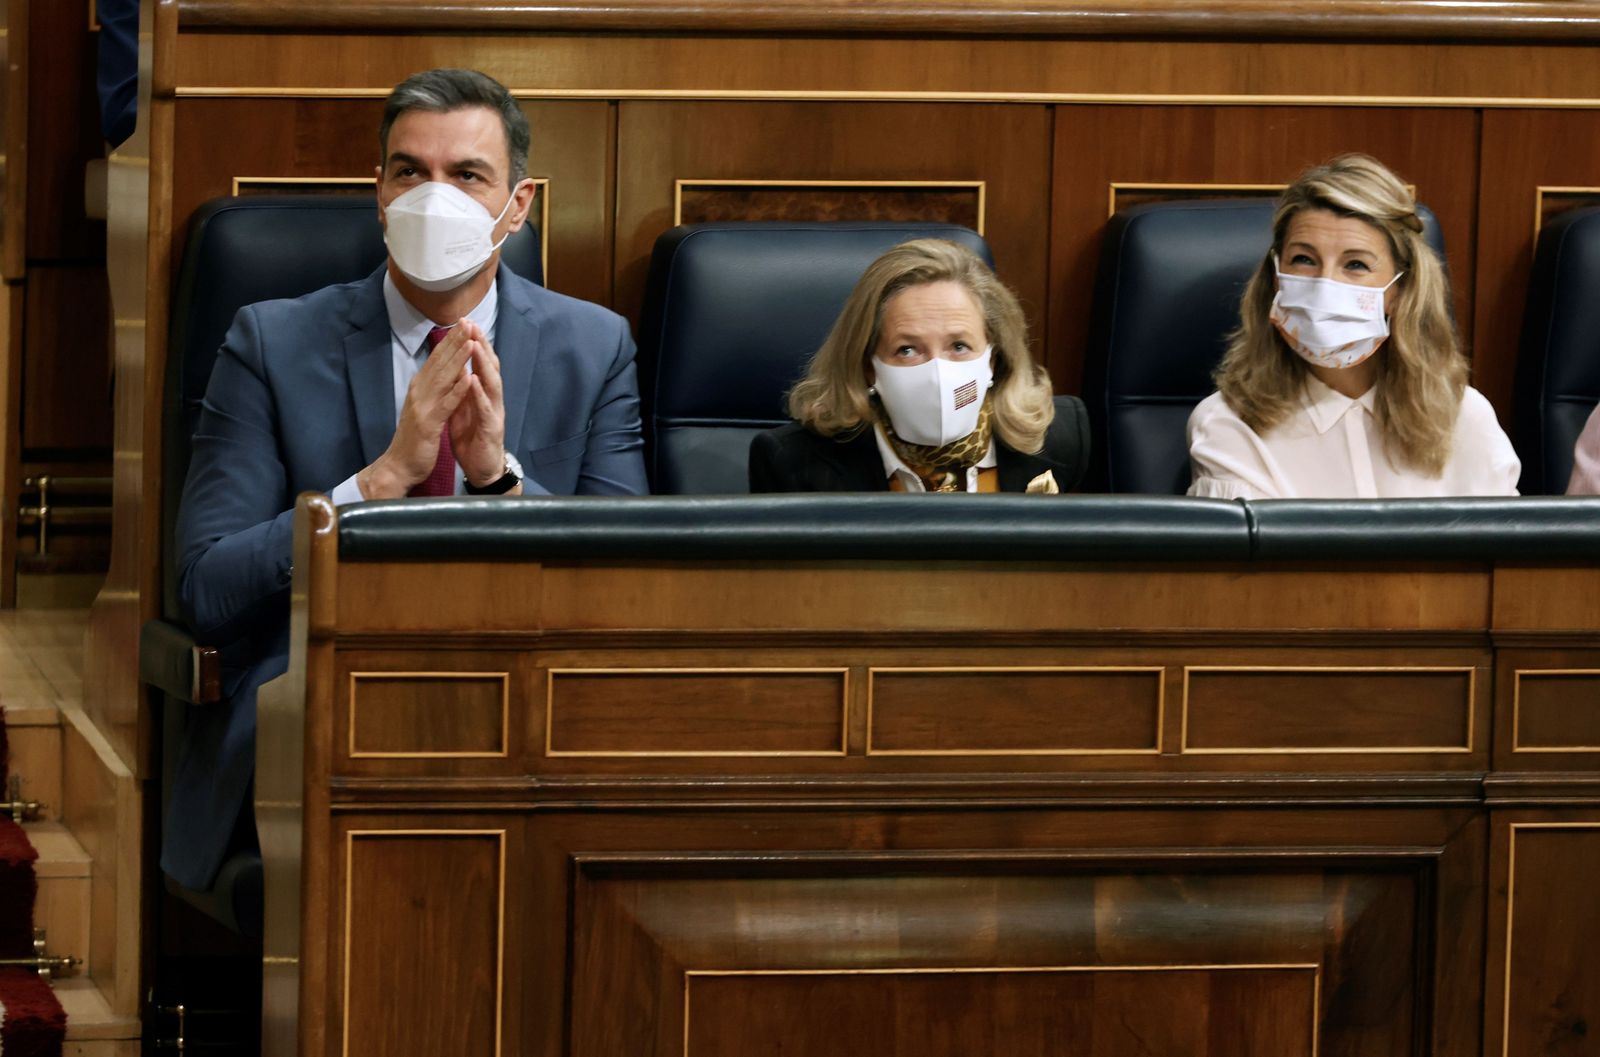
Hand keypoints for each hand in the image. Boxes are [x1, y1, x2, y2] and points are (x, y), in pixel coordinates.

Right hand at [358, 324, 473, 498]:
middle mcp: (419, 392)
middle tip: (469, 321)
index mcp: (419, 388)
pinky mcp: (428, 423)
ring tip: (471, 341)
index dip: (450, 341)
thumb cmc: (413, 439)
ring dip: (458, 359)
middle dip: (455, 341)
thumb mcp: (423, 408)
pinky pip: (446, 404)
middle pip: (439, 362)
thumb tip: (443, 372)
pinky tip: (468, 378)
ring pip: (443, 378)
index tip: (464, 323)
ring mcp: (422, 406)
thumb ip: (432, 390)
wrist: (398, 465)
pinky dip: (457, 390)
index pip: (437, 359)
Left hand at [447, 320, 510, 487]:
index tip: (464, 323)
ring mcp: (494, 413)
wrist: (482, 469)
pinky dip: (480, 394)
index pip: (480, 364)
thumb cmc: (473, 438)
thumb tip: (456, 368)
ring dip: (483, 363)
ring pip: (492, 383)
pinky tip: (474, 380)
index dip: (474, 343)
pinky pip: (485, 409)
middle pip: (489, 367)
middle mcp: (492, 399)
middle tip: (472, 325)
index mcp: (483, 394)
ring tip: (476, 345)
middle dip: (481, 345)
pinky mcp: (491, 429)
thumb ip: (462, 389)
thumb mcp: (464, 409)